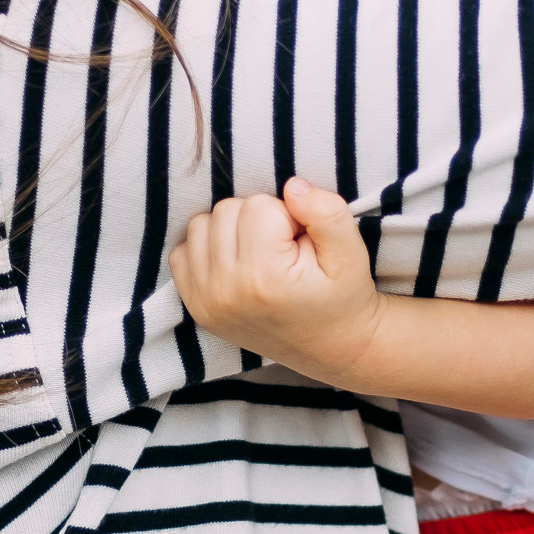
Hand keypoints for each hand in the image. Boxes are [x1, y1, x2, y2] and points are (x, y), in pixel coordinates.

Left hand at [170, 178, 383, 381]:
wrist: (333, 348)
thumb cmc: (344, 297)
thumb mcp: (351, 253)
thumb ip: (327, 212)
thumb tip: (292, 186)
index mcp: (264, 277)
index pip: (259, 205)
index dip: (286, 216)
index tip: (301, 244)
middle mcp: (227, 291)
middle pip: (226, 210)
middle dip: (257, 220)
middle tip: (284, 250)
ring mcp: (207, 302)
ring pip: (201, 225)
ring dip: (230, 230)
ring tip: (261, 255)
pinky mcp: (197, 308)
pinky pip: (182, 254)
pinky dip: (207, 250)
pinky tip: (237, 264)